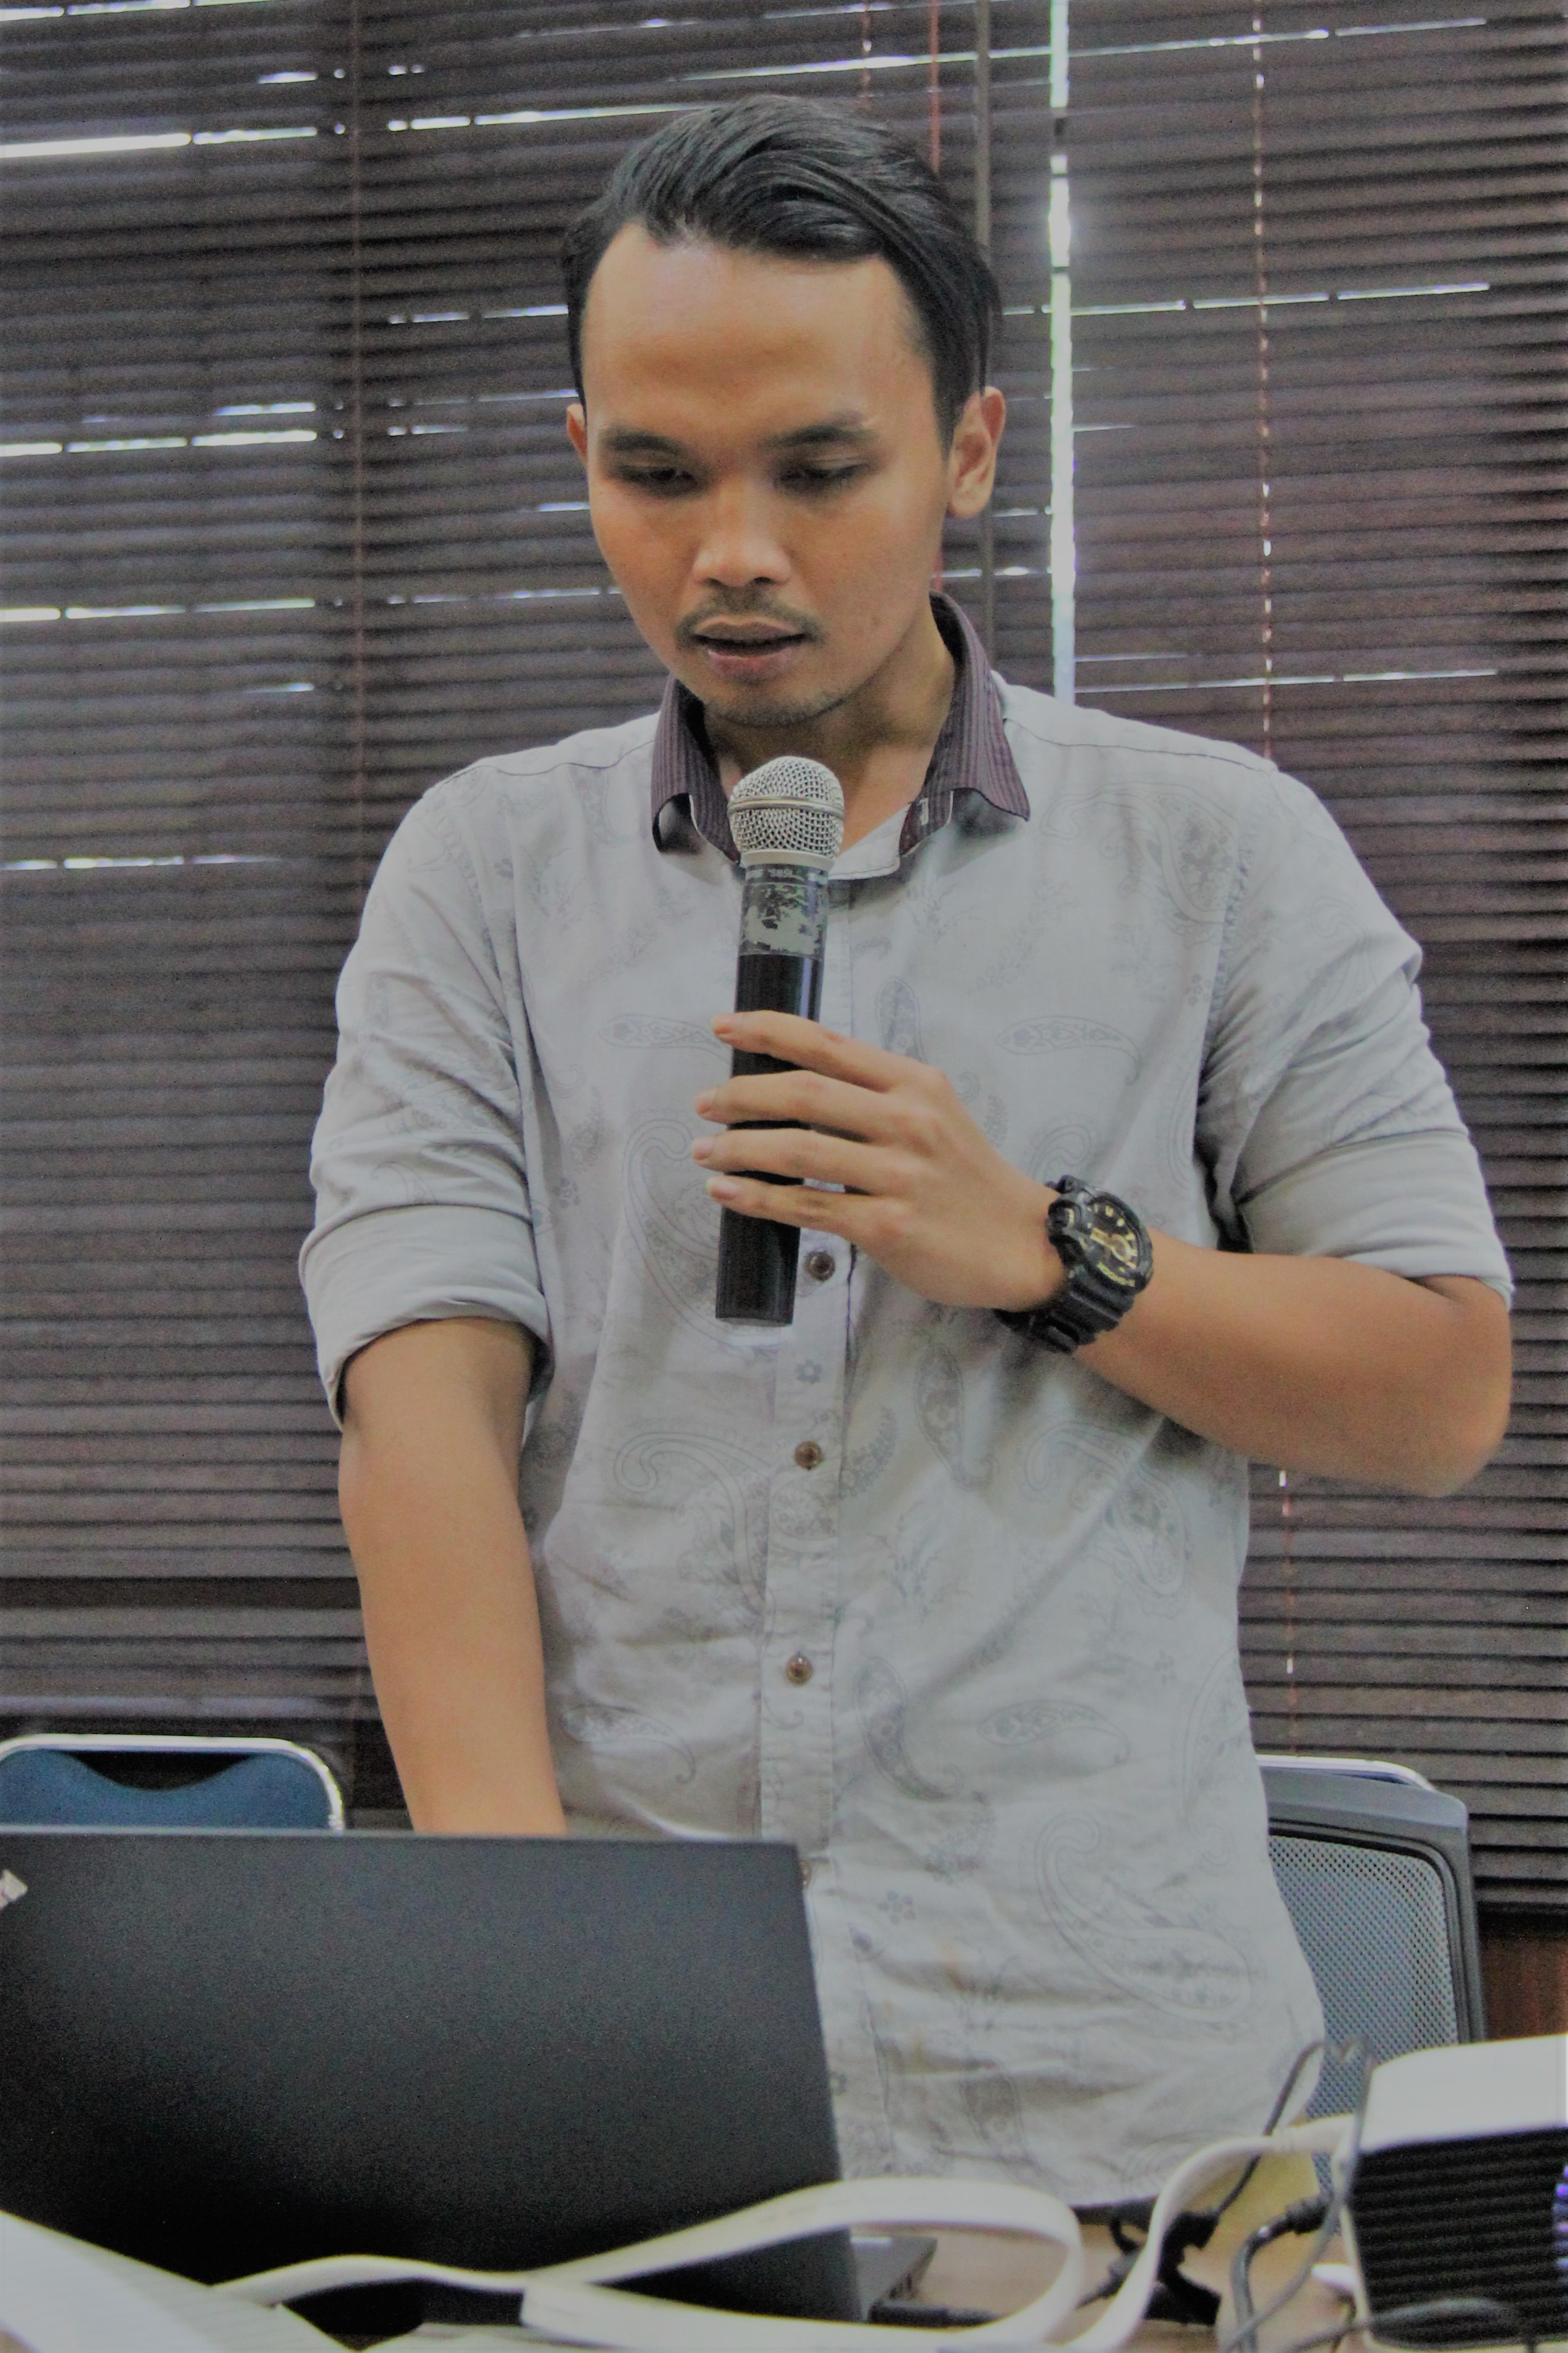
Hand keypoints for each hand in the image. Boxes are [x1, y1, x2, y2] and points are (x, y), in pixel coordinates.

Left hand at [692, 1011, 1063, 1310]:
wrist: (1020, 1243)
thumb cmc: (965, 1178)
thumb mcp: (934, 1114)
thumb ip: (875, 1095)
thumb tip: (794, 1087)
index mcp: (913, 1083)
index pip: (827, 1044)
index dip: (768, 1030)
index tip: (722, 1027)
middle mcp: (908, 1121)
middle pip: (803, 1093)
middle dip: (740, 1095)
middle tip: (703, 1104)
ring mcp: (899, 1175)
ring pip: (797, 1151)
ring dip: (738, 1149)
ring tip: (704, 1152)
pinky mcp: (889, 1227)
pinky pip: (807, 1208)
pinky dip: (758, 1199)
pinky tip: (728, 1193)